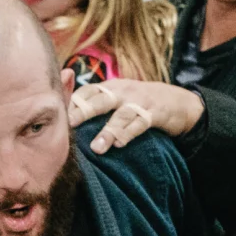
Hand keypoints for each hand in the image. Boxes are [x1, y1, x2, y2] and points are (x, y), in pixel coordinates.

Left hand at [69, 79, 202, 152]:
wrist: (180, 102)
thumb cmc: (139, 103)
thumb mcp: (117, 99)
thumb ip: (94, 105)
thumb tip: (65, 119)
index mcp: (109, 87)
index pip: (86, 91)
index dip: (71, 102)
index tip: (55, 115)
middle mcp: (122, 91)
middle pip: (100, 99)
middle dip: (83, 110)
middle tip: (69, 124)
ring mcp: (139, 101)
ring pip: (121, 115)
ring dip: (108, 131)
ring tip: (97, 148)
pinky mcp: (156, 112)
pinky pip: (141, 123)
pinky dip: (130, 132)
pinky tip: (120, 144)